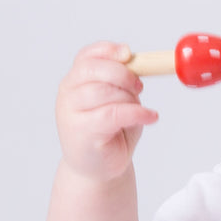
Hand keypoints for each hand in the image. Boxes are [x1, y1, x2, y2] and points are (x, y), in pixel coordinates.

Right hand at [56, 42, 158, 181]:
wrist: (100, 169)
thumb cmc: (112, 134)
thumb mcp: (121, 102)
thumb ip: (124, 83)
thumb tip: (140, 63)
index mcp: (76, 80)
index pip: (87, 56)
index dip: (108, 51)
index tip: (129, 54)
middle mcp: (69, 92)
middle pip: (95, 69)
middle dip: (124, 74)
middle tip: (140, 87)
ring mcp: (71, 111)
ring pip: (104, 91)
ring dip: (130, 98)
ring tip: (142, 110)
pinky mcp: (81, 130)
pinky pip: (112, 114)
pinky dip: (137, 113)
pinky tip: (150, 117)